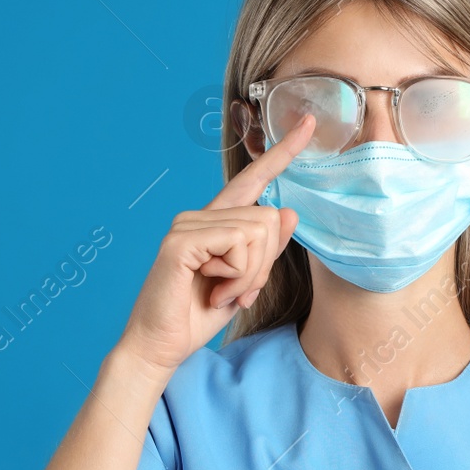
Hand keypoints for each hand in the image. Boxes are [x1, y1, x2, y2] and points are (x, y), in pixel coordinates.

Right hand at [114, 114, 314, 374]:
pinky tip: (211, 290)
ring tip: (220, 293)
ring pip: (256, 233)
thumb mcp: (246, 282)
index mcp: (216, 222)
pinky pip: (237, 245)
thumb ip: (266, 249)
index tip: (307, 124)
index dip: (282, 153)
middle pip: (267, 219)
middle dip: (262, 266)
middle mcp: (199, 215)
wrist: (162, 346)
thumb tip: (288, 212)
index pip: (254, 179)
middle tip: (234, 292)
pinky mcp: (181, 240)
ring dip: (249, 277)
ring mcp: (187, 224)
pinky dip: (236, 277)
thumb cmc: (199, 314)